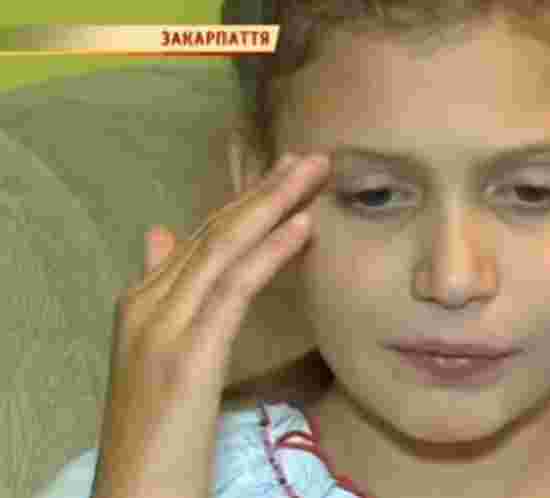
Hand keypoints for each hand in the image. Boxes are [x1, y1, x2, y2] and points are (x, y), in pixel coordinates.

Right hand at [92, 153, 330, 497]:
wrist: (136, 494)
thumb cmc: (156, 433)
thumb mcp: (158, 356)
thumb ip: (164, 292)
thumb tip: (162, 234)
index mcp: (143, 302)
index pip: (203, 237)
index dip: (247, 202)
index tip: (286, 175)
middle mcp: (148, 303)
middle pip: (216, 231)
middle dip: (265, 189)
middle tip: (311, 157)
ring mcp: (163, 326)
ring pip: (223, 248)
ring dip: (273, 204)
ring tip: (313, 172)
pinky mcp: (187, 354)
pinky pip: (234, 289)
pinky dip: (268, 252)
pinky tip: (300, 225)